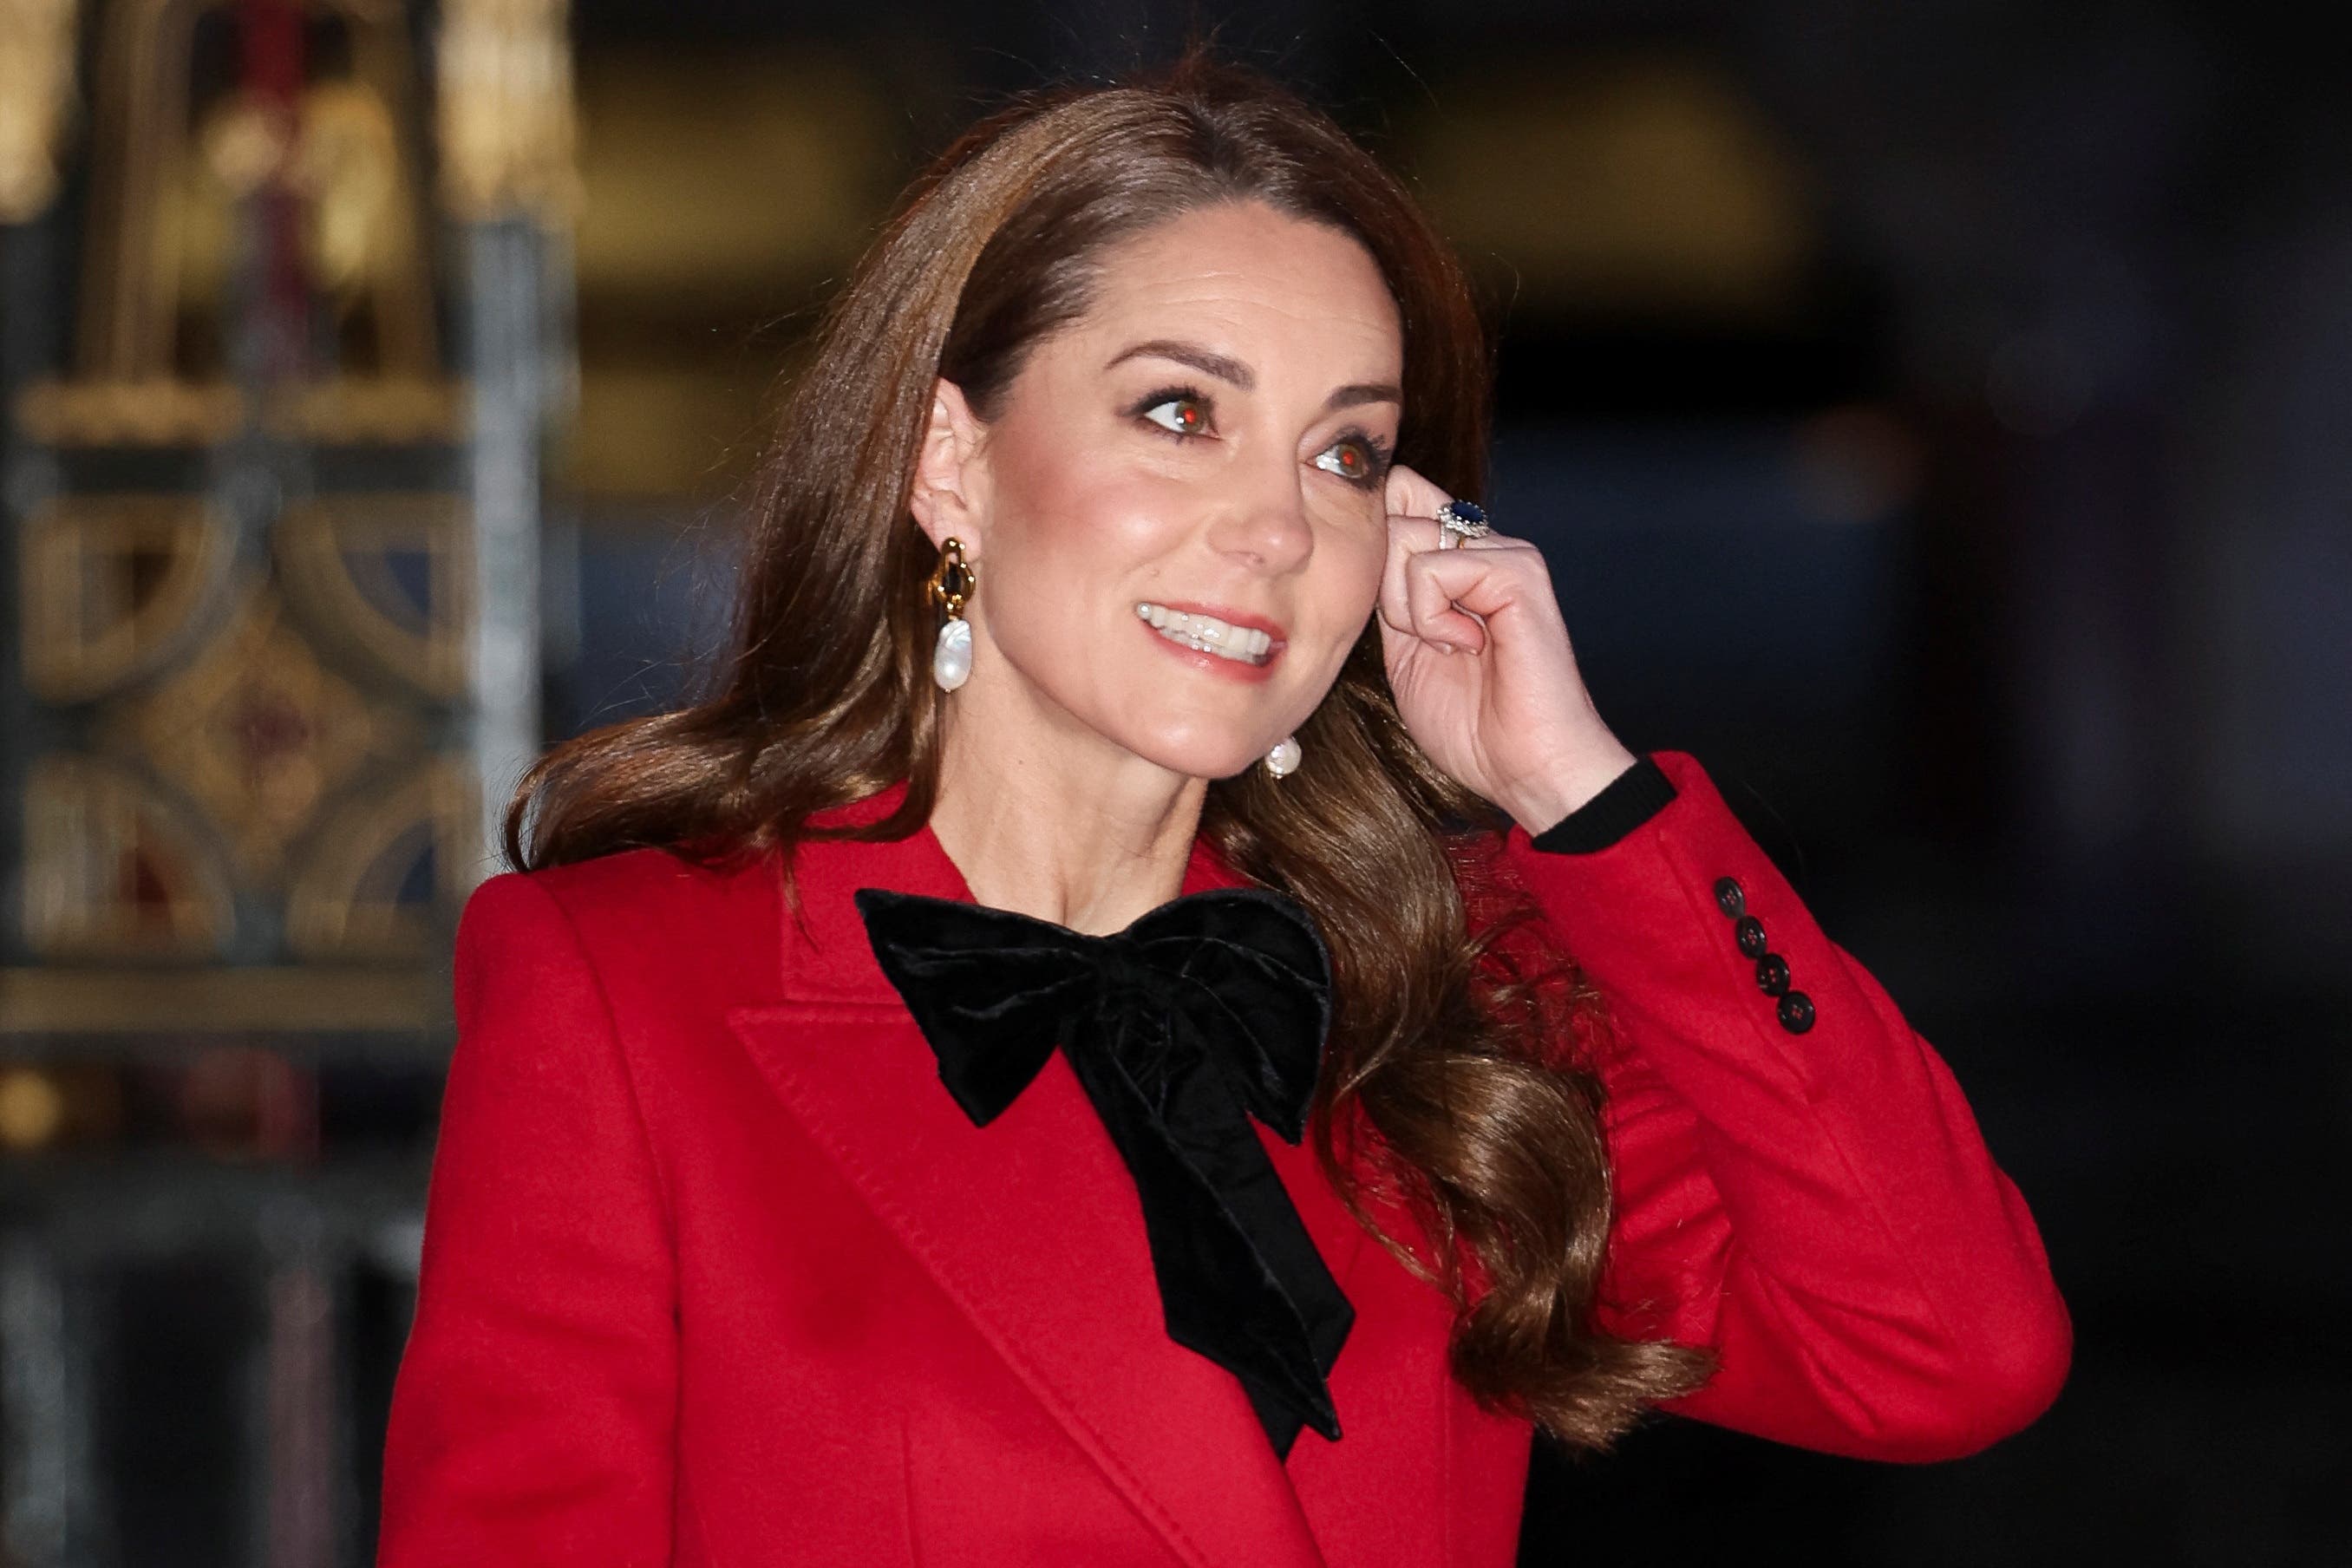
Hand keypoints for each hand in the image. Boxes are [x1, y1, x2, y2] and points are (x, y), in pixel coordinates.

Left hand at [1374, 464, 1637, 832]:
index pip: (1399, 494)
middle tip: (1425, 640)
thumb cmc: (1471, 724)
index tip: (1384, 610)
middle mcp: (1484, 545)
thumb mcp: (1403, 649)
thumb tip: (1358, 542)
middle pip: (1391, 513)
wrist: (1524, 767)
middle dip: (1383, 588)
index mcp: (1458, 560)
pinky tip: (1467, 646)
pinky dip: (1431, 618)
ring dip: (1408, 608)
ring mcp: (1504, 553)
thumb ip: (1387, 593)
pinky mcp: (1517, 571)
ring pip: (1404, 537)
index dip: (1371, 536)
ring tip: (1450, 647)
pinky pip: (1431, 567)